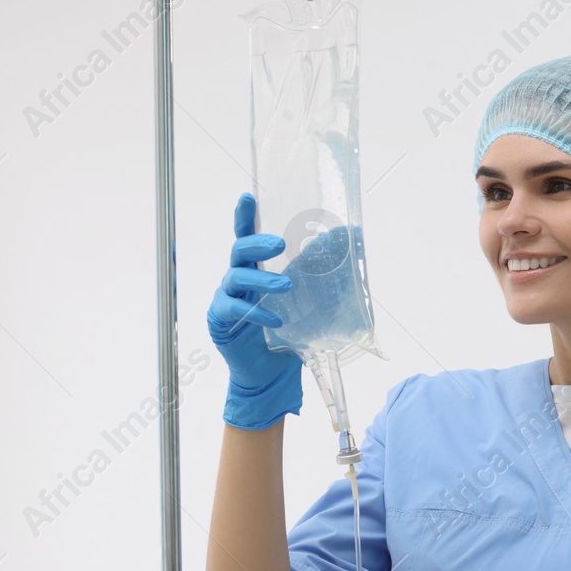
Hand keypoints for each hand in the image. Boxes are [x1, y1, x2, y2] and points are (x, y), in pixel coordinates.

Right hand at [206, 193, 302, 429]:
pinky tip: (275, 320)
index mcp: (255, 268)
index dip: (245, 217)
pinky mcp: (221, 321)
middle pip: (239, 251)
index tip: (247, 197)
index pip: (247, 237)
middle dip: (257, 243)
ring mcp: (226, 298)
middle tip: (279, 244)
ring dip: (262, 280)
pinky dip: (256, 313)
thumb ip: (319, 269)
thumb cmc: (287, 331)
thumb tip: (349, 237)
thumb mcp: (308, 298)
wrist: (271, 372)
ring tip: (286, 288)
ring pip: (236, 278)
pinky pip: (234, 310)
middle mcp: (237, 279)